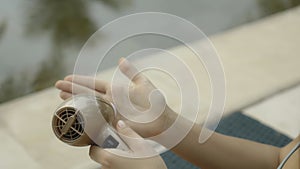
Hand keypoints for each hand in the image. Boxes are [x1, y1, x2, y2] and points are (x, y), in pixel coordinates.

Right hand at [55, 58, 175, 137]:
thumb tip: (121, 59)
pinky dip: (86, 120)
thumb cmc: (155, 102)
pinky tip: (76, 118)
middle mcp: (111, 101)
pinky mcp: (113, 124)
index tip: (67, 78)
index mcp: (116, 90)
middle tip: (57, 87)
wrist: (161, 120)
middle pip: (87, 94)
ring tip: (61, 99)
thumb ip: (131, 72)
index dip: (81, 81)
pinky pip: (97, 122)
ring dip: (76, 102)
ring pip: (89, 107)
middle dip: (72, 90)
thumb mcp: (142, 83)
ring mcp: (111, 112)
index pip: (94, 84)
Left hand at [89, 120, 166, 168]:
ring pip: (110, 164)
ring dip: (118, 158)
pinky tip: (133, 164)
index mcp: (109, 158)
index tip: (108, 138)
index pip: (93, 150)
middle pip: (102, 157)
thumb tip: (119, 124)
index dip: (99, 143)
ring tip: (132, 156)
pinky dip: (121, 165)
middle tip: (126, 146)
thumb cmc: (150, 167)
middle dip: (111, 150)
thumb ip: (127, 133)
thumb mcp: (141, 145)